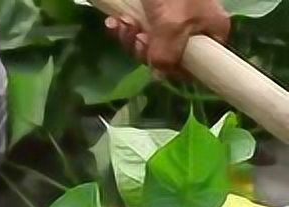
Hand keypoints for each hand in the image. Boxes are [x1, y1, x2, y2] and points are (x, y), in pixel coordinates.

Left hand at [106, 0, 229, 76]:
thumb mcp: (173, 25)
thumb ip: (168, 54)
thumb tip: (161, 77)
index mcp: (211, 31)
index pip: (195, 65)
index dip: (171, 68)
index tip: (155, 61)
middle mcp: (193, 27)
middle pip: (165, 56)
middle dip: (144, 50)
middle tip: (137, 36)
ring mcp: (171, 20)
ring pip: (147, 44)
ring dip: (129, 38)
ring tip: (122, 25)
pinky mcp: (150, 12)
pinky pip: (135, 30)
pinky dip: (123, 28)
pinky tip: (113, 22)